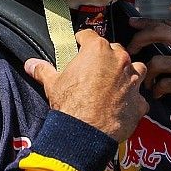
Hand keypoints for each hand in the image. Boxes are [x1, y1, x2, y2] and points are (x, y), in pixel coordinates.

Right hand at [25, 29, 148, 141]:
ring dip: (128, 73)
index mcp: (97, 50)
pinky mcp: (140, 101)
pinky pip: (139, 97)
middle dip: (107, 57)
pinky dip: (133, 100)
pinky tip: (123, 106)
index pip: (89, 36)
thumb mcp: (52, 84)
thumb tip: (30, 64)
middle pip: (115, 50)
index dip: (82, 40)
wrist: (85, 134)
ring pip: (136, 68)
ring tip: (116, 83)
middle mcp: (119, 60)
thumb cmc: (70, 104)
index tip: (79, 45)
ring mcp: (133, 80)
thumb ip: (43, 70)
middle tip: (96, 68)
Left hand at [127, 18, 170, 128]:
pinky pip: (165, 84)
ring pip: (158, 61)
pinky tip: (159, 93)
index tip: (133, 23)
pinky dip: (157, 89)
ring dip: (147, 72)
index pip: (169, 23)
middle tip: (131, 49)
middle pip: (160, 32)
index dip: (147, 22)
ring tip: (148, 81)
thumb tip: (166, 35)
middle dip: (139, 39)